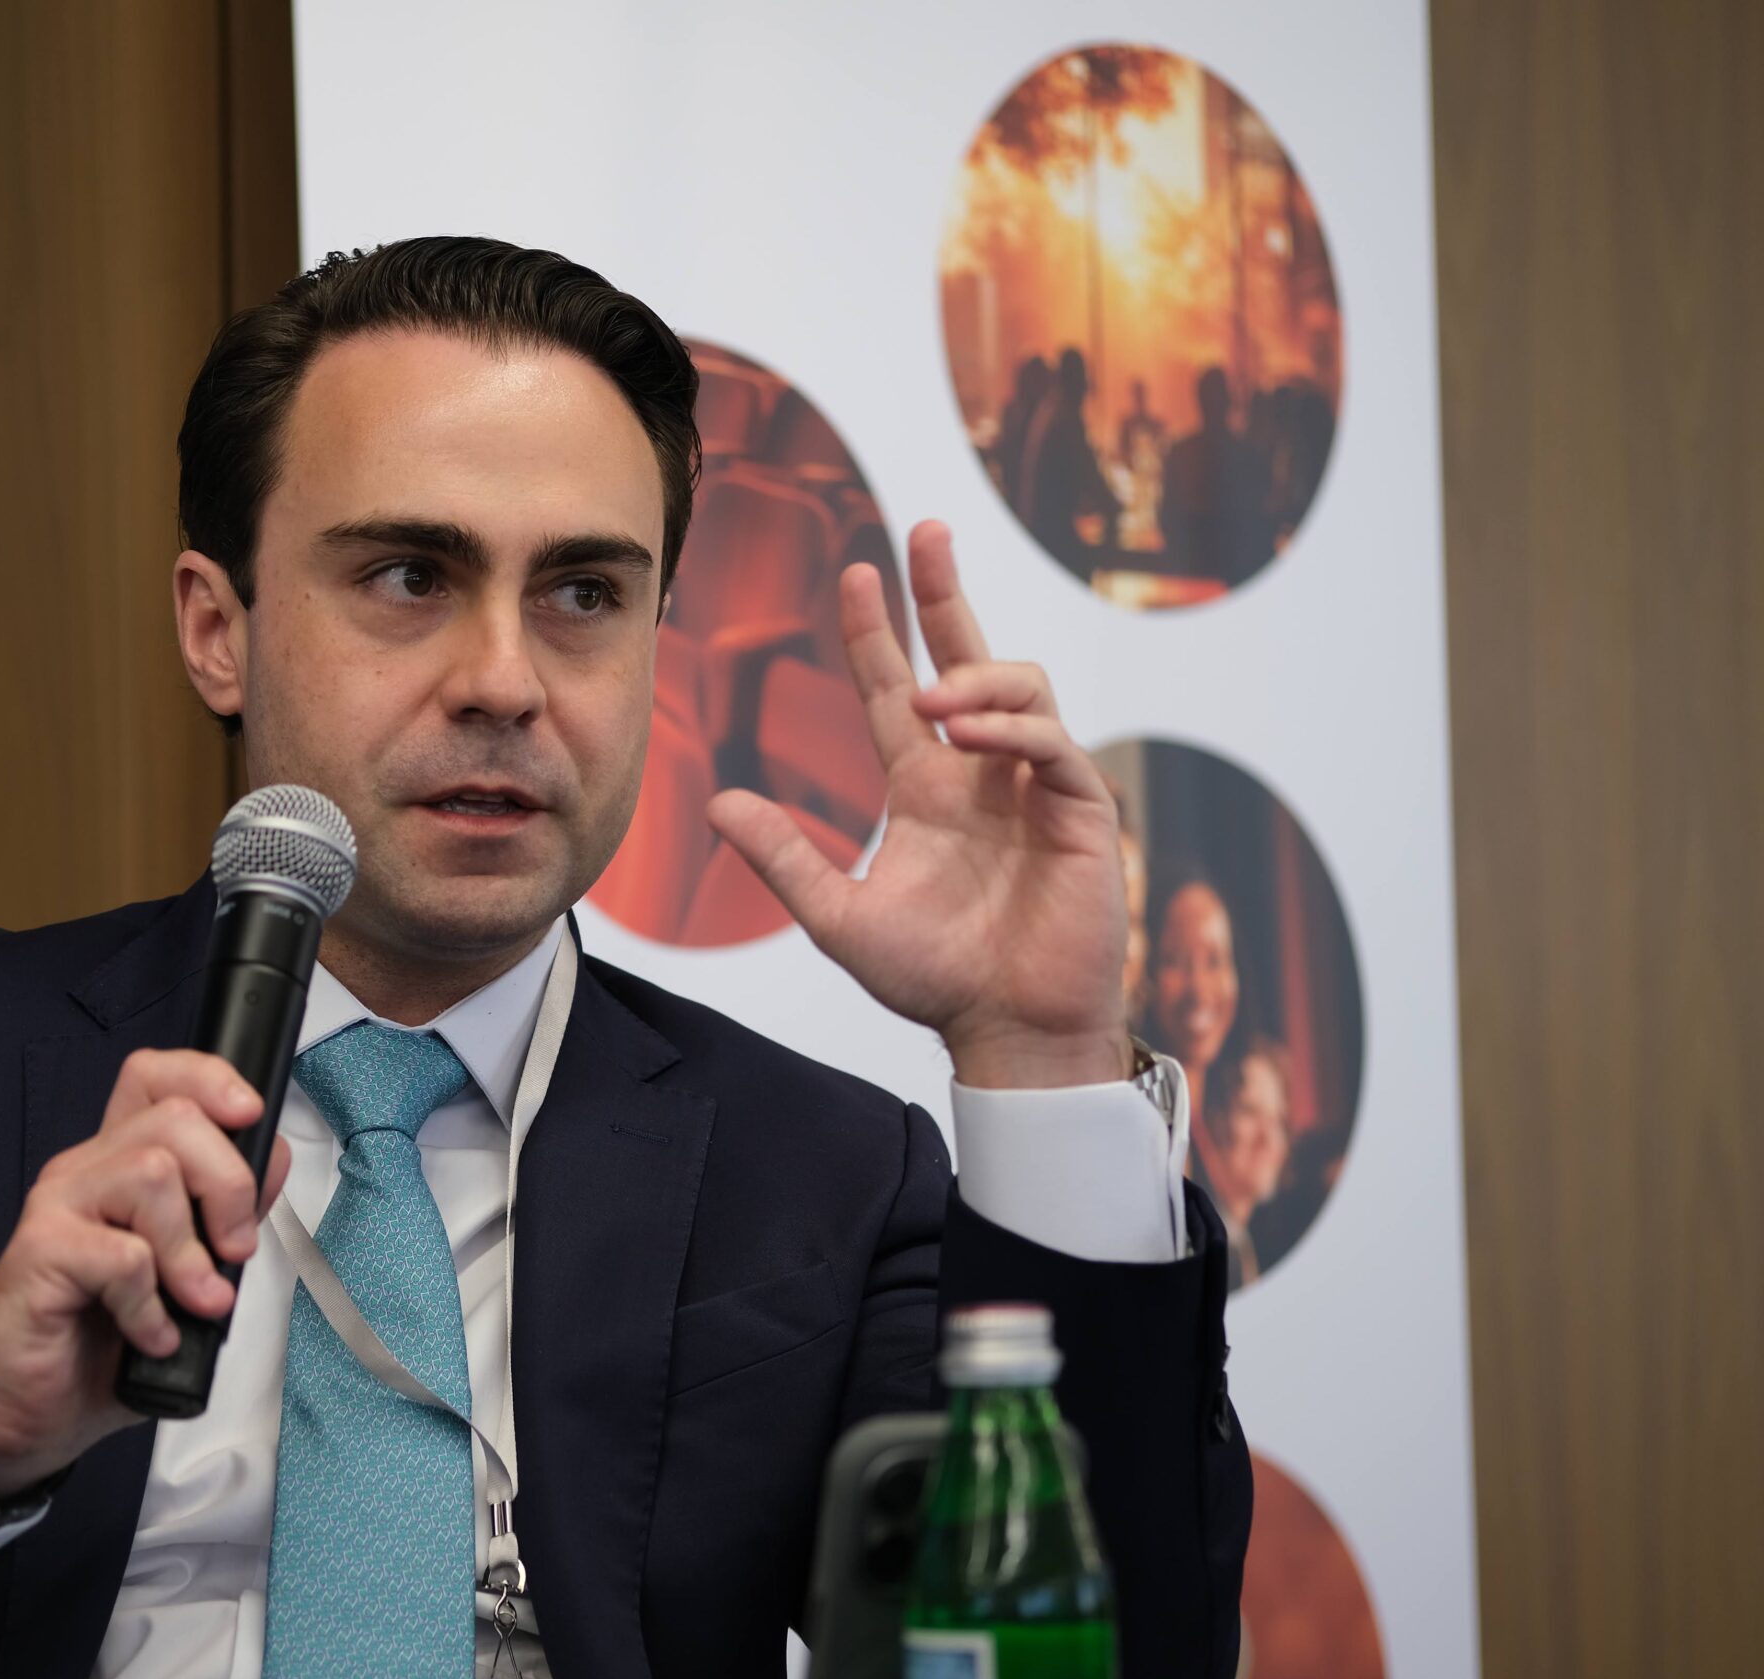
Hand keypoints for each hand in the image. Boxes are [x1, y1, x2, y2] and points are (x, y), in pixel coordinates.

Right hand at [0, 1049, 290, 1501]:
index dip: (210, 1079)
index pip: (155, 1076)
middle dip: (229, 1185)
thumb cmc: (97, 1345)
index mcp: (118, 1164)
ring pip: (151, 1173)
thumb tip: (270, 1162)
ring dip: (191, 1251)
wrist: (22, 1413)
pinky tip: (150, 1336)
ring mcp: (58, 1207)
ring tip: (193, 1303)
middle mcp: (85, 1171)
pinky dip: (152, 1305)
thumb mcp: (184, 1276)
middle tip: (233, 1253)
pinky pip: (123, 1256)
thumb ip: (222, 1216)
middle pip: (175, 1119)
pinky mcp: (40, 1254)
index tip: (249, 1118)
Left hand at [707, 521, 1129, 1087]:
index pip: (895, 688)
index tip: (857, 572)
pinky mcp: (1080, 811)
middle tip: (927, 529)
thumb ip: (784, 857)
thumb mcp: (838, 915)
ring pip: (1019, 689)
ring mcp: (1033, 786)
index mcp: (926, 787)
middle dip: (946, 591)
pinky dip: (1012, 729)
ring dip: (975, 678)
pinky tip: (968, 736)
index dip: (878, 631)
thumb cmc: (935, 978)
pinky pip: (1054, 744)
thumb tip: (717, 804)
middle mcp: (980, 773)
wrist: (1007, 1031)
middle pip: (968, 656)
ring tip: (934, 700)